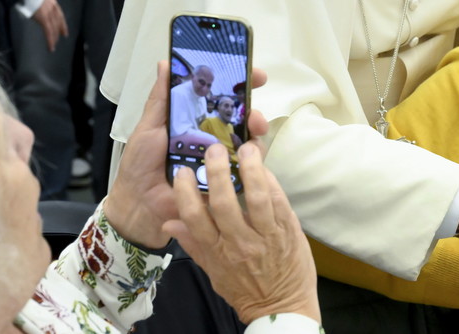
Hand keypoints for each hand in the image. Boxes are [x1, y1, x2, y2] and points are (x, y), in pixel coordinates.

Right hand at [30, 0, 67, 51]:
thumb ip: (40, 2)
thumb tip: (35, 7)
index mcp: (52, 1)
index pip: (60, 15)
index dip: (62, 23)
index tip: (63, 30)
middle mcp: (53, 7)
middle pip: (58, 22)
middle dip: (59, 31)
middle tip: (60, 38)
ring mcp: (49, 13)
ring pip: (54, 28)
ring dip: (54, 38)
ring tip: (53, 45)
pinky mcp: (44, 18)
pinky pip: (48, 31)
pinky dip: (50, 40)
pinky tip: (51, 46)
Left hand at [102, 62, 268, 248]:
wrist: (137, 205)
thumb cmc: (140, 165)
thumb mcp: (149, 127)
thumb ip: (161, 98)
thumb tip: (166, 62)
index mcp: (195, 121)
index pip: (223, 98)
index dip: (241, 85)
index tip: (255, 75)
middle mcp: (212, 139)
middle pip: (243, 120)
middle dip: (255, 111)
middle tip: (255, 112)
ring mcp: (220, 161)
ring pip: (249, 144)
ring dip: (256, 135)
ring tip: (254, 131)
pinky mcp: (224, 184)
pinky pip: (245, 172)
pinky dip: (252, 163)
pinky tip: (249, 158)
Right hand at [164, 143, 320, 324]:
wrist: (282, 309)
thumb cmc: (246, 290)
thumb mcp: (213, 272)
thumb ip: (194, 245)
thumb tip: (170, 223)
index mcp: (217, 252)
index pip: (195, 218)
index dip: (186, 193)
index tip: (183, 172)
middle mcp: (240, 243)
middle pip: (223, 203)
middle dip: (217, 172)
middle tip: (213, 149)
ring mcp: (266, 236)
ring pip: (256, 198)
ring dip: (250, 170)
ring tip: (245, 148)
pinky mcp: (288, 231)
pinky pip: (279, 202)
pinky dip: (271, 182)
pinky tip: (265, 167)